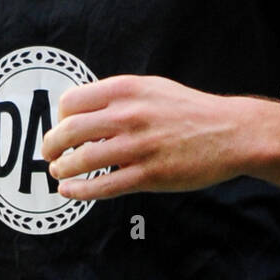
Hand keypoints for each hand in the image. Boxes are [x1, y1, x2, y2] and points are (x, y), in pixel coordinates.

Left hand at [40, 74, 245, 199]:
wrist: (230, 132)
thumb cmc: (189, 110)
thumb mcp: (152, 88)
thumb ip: (118, 96)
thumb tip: (81, 111)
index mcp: (127, 90)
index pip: (71, 102)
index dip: (60, 117)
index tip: (62, 127)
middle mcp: (129, 115)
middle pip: (68, 131)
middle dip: (51, 145)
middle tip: (49, 153)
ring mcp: (138, 147)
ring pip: (81, 160)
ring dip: (62, 169)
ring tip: (59, 171)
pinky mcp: (149, 175)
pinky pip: (103, 186)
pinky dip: (79, 191)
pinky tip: (69, 191)